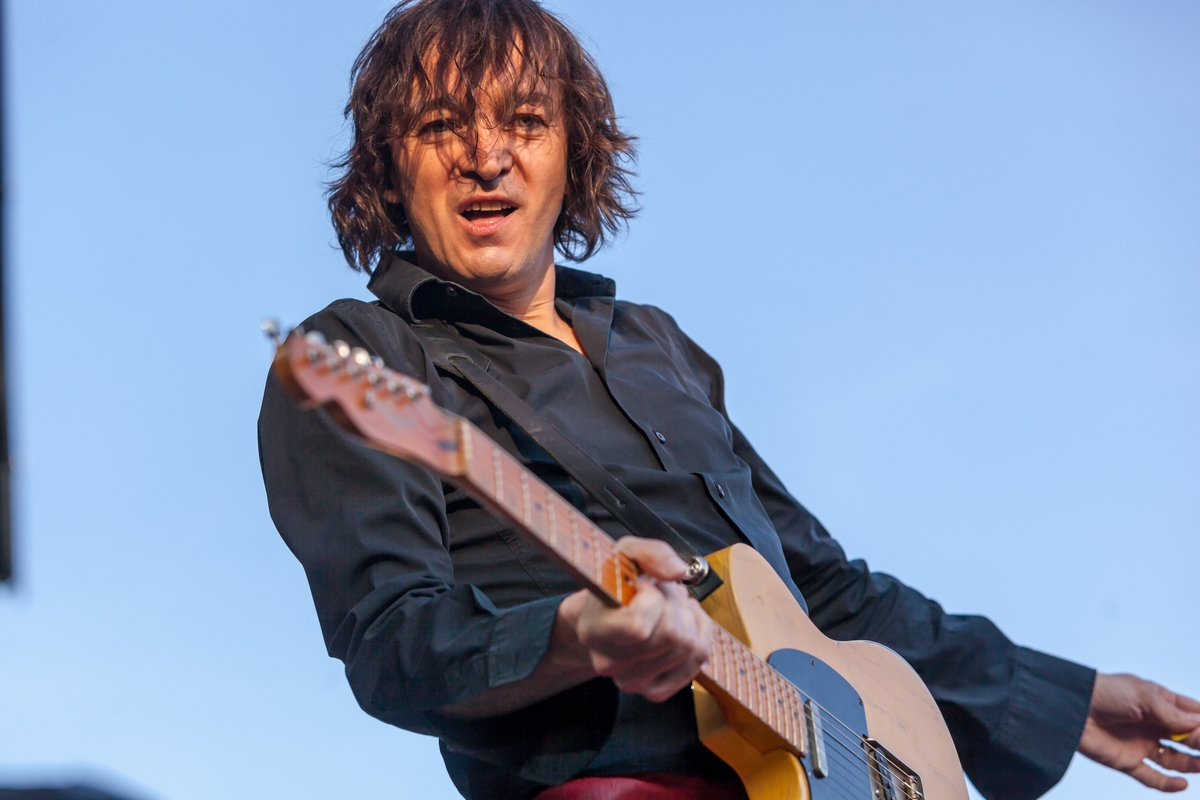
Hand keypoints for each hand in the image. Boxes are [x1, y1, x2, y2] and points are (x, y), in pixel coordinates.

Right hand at [557, 536, 712, 702]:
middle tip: (662, 593)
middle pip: (674, 635)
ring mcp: (631, 681)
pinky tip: (683, 623)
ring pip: (690, 648)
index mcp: (593, 631)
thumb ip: (652, 553)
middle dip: (676, 604)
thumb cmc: (616, 582)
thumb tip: (678, 571)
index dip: (652, 597)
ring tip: (669, 606)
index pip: (639, 626)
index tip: (642, 586)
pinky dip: (700, 636)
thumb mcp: (627, 553)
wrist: (606, 613)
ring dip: (688, 618)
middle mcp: (608, 663)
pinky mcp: (654, 691)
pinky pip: (698, 662)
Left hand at [1079, 673, 1199, 790]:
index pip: (1192, 715)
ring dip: (1192, 765)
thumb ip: (1172, 714)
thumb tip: (1198, 725)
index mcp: (1159, 703)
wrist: (1071, 707)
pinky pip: (1152, 778)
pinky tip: (1182, 783)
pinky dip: (1168, 784)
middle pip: (1188, 739)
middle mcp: (1153, 725)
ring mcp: (1141, 744)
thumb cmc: (1105, 692)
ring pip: (1175, 760)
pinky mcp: (1128, 761)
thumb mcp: (1143, 696)